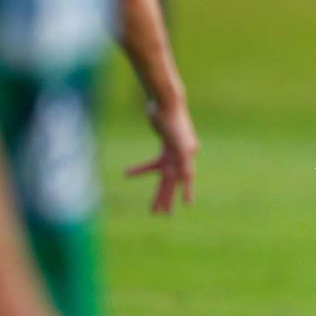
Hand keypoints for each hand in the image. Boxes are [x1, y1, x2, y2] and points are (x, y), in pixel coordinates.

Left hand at [125, 98, 197, 213]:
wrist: (165, 101)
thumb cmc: (172, 119)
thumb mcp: (177, 141)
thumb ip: (183, 159)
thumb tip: (188, 177)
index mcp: (187, 154)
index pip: (187, 178)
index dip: (186, 192)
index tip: (187, 205)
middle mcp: (182, 155)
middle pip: (172, 181)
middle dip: (166, 198)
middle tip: (160, 214)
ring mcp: (173, 151)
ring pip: (163, 176)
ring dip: (157, 191)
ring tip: (152, 207)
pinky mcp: (163, 146)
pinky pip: (153, 164)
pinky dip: (141, 170)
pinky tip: (128, 174)